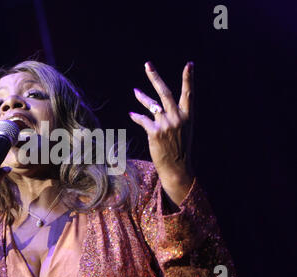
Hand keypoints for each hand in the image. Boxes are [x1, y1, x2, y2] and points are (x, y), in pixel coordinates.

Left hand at [129, 61, 193, 204]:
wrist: (177, 168)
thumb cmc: (179, 148)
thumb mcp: (183, 130)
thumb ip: (173, 116)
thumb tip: (154, 105)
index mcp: (188, 116)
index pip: (189, 93)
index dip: (189, 78)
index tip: (190, 64)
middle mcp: (178, 118)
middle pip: (165, 92)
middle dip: (155, 77)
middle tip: (147, 64)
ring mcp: (166, 124)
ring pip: (151, 105)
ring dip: (142, 97)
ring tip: (135, 91)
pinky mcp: (154, 132)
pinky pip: (143, 120)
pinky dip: (137, 117)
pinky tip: (132, 114)